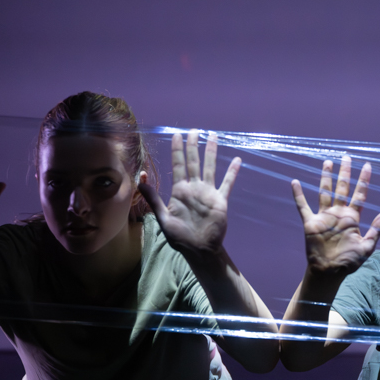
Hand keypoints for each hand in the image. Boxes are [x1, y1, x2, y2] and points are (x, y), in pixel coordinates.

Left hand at [139, 129, 237, 259]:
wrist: (199, 249)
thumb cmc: (180, 236)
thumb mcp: (162, 217)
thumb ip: (153, 197)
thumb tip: (142, 177)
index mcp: (180, 190)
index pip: (178, 165)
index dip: (177, 149)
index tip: (176, 134)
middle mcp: (194, 188)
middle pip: (193, 161)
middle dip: (193, 145)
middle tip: (194, 130)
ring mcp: (208, 192)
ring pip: (210, 167)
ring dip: (211, 152)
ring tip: (213, 136)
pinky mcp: (220, 200)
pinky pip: (227, 183)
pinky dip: (232, 172)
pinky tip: (237, 160)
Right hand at [291, 155, 379, 275]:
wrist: (330, 272)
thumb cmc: (349, 262)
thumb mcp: (367, 246)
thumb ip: (377, 229)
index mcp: (352, 217)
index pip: (359, 194)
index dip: (363, 180)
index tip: (367, 165)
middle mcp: (338, 213)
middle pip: (342, 188)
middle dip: (345, 172)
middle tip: (347, 157)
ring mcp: (324, 217)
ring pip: (325, 192)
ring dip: (326, 177)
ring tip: (327, 162)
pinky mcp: (311, 223)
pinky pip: (303, 206)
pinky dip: (298, 195)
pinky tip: (295, 182)